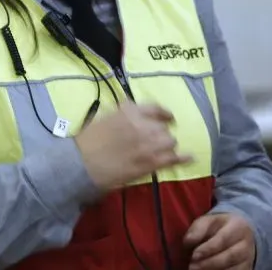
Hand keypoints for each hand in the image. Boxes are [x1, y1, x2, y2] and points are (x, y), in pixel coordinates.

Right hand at [73, 102, 193, 191]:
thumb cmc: (87, 141)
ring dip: (167, 145)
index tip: (168, 118)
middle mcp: (143, 125)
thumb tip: (134, 117)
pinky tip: (190, 157)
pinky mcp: (151, 163)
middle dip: (160, 134)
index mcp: (129, 111)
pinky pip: (173, 158)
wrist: (82, 163)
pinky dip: (183, 158)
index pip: (155, 109)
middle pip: (163, 128)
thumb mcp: (104, 118)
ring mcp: (149, 144)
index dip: (164, 114)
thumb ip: (122, 115)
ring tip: (161, 151)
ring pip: (170, 142)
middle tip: (154, 141)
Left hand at [184, 213, 255, 269]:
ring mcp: (248, 258)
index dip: (208, 248)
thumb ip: (198, 229)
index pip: (223, 239)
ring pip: (234, 268)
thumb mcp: (208, 221)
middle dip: (209, 263)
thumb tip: (188, 241)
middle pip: (230, 256)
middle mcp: (246, 243)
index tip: (194, 255)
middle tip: (192, 266)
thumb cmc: (218, 227)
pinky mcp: (247, 268)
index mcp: (238, 226)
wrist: (239, 233)